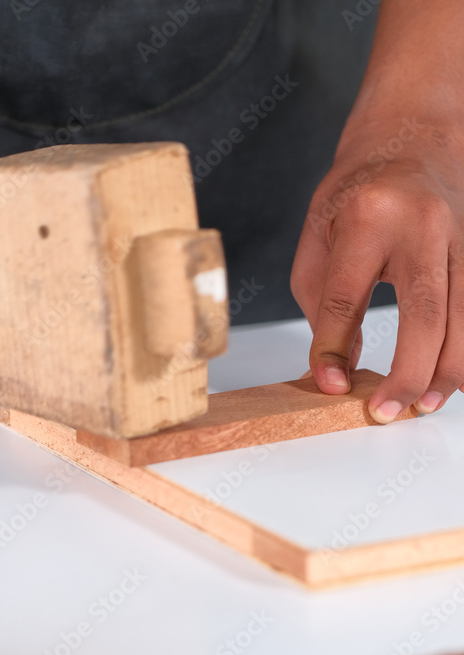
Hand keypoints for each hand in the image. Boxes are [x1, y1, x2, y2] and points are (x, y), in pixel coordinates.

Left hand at [291, 114, 463, 422]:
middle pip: (424, 312)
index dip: (335, 350)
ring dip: (448, 370)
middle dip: (408, 372)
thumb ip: (323, 303)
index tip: (331, 385)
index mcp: (367, 216)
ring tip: (424, 406)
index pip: (347, 299)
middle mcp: (422, 224)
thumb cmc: (357, 187)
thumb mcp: (317, 233)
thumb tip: (340, 367)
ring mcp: (461, 234)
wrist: (413, 130)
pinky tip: (451, 377)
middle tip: (388, 412)